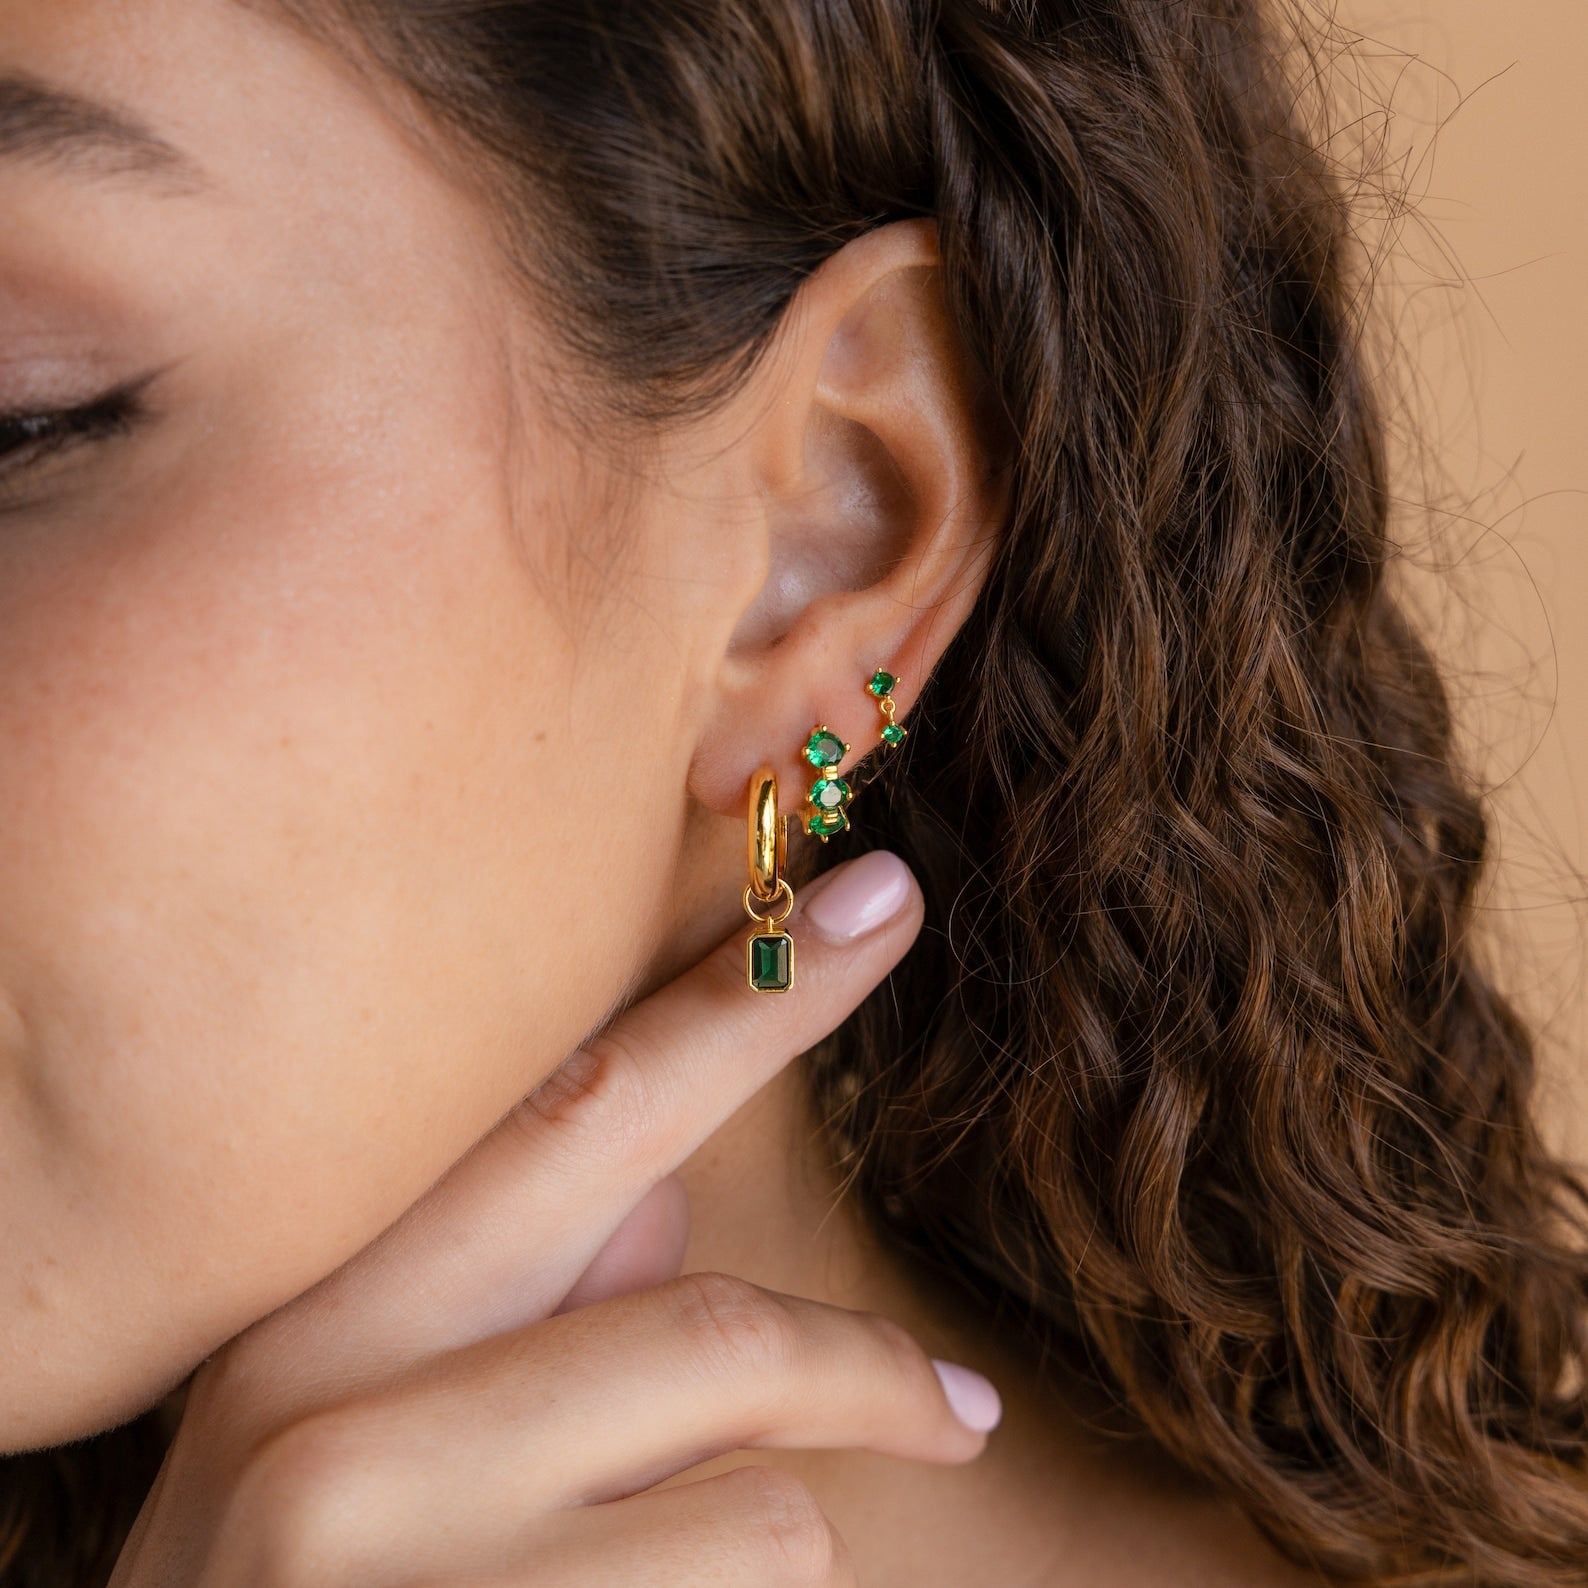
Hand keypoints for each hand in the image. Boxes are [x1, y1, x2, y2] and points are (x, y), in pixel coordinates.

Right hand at [110, 851, 1001, 1586]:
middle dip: (865, 1367)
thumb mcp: (341, 1446)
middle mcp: (338, 1439)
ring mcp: (419, 1580)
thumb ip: (499, 1310)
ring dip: (760, 1551)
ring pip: (761, 1518)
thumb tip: (666, 1200)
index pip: (576, 1114)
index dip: (749, 1006)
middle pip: (716, 1334)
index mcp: (313, 1321)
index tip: (884, 903)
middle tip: (956, 1407)